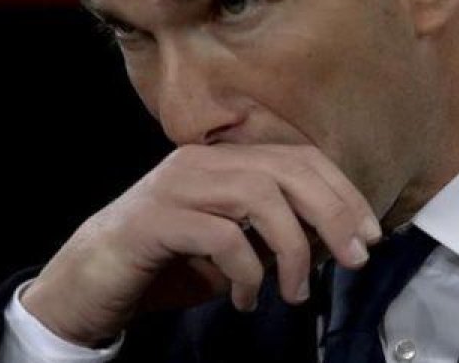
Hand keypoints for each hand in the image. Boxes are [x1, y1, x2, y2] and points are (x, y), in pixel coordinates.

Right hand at [20, 143, 381, 346]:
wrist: (88, 283)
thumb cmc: (168, 263)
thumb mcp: (235, 245)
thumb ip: (276, 232)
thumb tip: (338, 239)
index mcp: (224, 159)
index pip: (299, 157)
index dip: (342, 192)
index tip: (370, 233)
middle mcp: (202, 161)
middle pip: (287, 169)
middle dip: (332, 213)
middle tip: (356, 257)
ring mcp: (176, 185)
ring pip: (259, 197)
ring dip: (291, 249)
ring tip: (294, 293)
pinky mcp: (155, 219)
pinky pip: (222, 236)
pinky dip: (247, 272)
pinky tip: (247, 300)